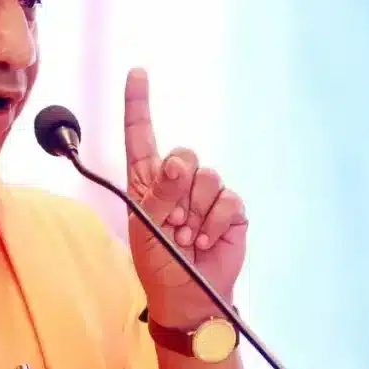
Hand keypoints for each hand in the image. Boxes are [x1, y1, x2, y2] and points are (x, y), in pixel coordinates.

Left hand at [123, 68, 247, 327]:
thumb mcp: (145, 229)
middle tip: (170, 223)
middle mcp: (176, 181)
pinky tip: (205, 241)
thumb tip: (176, 162)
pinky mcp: (231, 209)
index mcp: (146, 181)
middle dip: (176, 188)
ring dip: (195, 212)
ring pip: (207, 176)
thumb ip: (157, 195)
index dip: (138, 103)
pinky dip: (214, 223)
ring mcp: (205, 194)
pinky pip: (227, 199)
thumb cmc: (158, 263)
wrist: (189, 296)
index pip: (141, 134)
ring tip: (186, 237)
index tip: (137, 72)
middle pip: (183, 154)